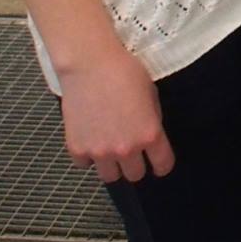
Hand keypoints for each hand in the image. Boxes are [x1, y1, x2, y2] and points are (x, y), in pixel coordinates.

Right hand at [58, 43, 173, 182]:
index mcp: (149, 134)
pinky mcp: (77, 149)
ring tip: (109, 147)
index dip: (162, 165)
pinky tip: (90, 138)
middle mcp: (126, 149)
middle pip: (134, 175)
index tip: (158, 163)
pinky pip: (85, 164)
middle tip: (131, 151)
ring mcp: (99, 152)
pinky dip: (88, 156)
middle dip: (135, 164)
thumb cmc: (124, 72)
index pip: (162, 165)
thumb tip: (150, 136)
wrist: (90, 65)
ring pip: (110, 176)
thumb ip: (152, 120)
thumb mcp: (151, 94)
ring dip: (112, 165)